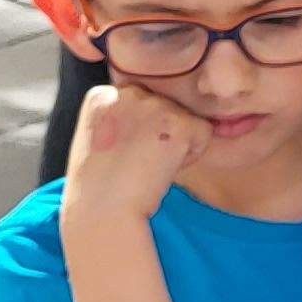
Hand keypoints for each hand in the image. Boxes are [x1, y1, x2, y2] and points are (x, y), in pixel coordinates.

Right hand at [67, 84, 212, 218]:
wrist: (103, 210)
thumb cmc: (99, 184)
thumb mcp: (98, 136)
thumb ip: (121, 115)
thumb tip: (153, 113)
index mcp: (102, 94)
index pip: (141, 101)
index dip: (138, 130)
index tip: (122, 153)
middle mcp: (128, 92)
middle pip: (165, 106)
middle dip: (160, 132)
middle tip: (136, 160)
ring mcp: (154, 105)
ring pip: (185, 119)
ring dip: (175, 143)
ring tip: (146, 165)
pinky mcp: (179, 122)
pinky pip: (203, 133)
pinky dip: (191, 155)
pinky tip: (163, 168)